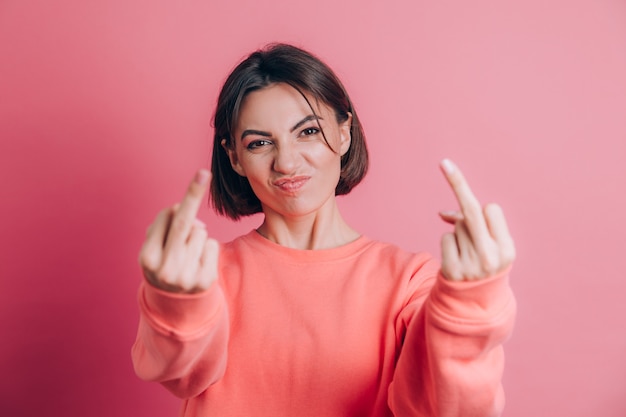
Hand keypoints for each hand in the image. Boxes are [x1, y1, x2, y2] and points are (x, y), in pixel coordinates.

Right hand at [138, 170, 218, 292]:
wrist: (174, 304)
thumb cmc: (163, 263)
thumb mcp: (154, 247)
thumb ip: (163, 225)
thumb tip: (180, 209)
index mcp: (147, 259)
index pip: (166, 219)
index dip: (179, 203)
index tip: (199, 176)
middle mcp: (165, 269)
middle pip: (183, 223)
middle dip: (193, 196)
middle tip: (203, 172)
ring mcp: (186, 277)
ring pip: (200, 232)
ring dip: (197, 235)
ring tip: (187, 252)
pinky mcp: (205, 281)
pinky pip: (211, 245)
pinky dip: (206, 248)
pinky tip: (197, 262)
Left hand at [438, 159, 514, 280]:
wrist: (476, 302)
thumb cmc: (485, 263)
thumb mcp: (490, 245)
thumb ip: (476, 224)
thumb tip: (444, 214)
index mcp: (507, 249)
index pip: (490, 209)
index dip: (483, 207)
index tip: (467, 184)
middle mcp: (491, 257)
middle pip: (471, 211)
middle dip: (458, 183)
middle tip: (444, 162)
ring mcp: (470, 265)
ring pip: (458, 225)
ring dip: (460, 232)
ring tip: (467, 252)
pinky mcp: (452, 270)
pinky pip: (446, 237)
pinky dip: (448, 243)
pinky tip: (456, 258)